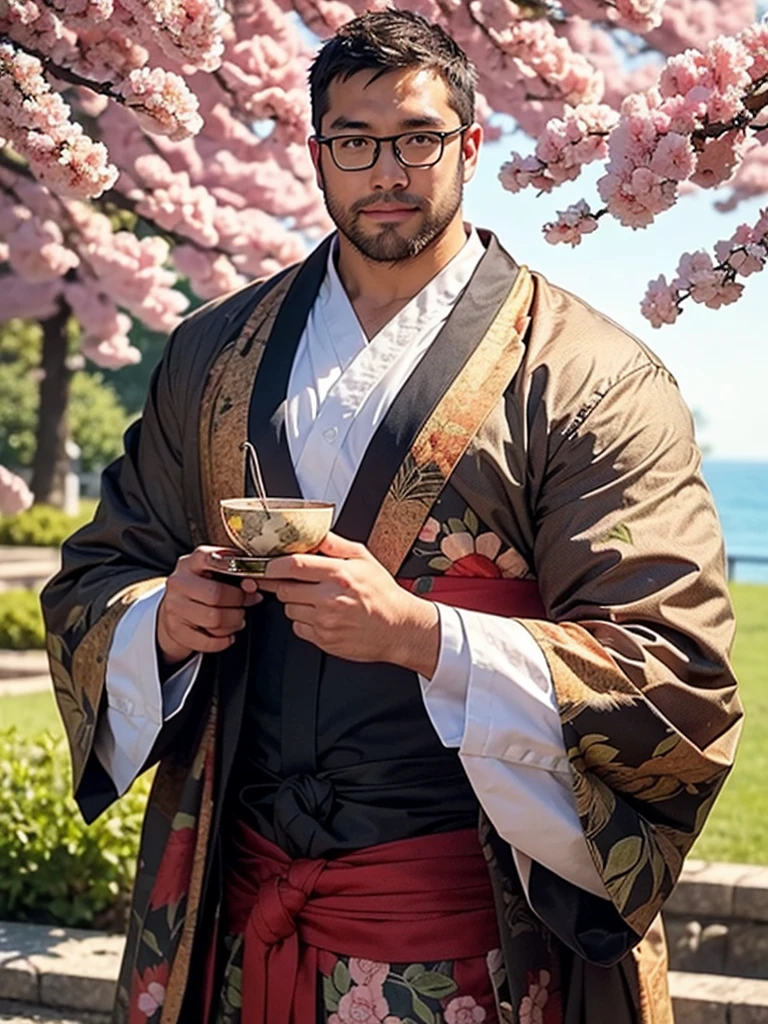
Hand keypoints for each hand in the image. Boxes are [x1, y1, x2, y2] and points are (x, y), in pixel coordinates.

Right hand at [157, 546, 261, 667]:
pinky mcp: (175, 630)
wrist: (175, 608)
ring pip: (214, 619)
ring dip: (234, 622)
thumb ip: (236, 573)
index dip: (233, 569)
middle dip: (240, 601)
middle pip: (216, 594)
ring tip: (239, 619)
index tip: (250, 579)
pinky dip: (224, 641)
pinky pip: (207, 641)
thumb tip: (252, 585)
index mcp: (191, 562)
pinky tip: (228, 635)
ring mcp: (174, 607)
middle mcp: (179, 582)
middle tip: (249, 602)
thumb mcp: (216, 572)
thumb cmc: (203, 587)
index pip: (210, 558)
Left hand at [250, 532, 439, 674]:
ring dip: (295, 603)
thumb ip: (335, 544)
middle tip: (296, 582)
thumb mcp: (364, 559)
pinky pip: (298, 628)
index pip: (294, 565)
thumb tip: (313, 533)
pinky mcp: (324, 640)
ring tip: (316, 599)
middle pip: (284, 589)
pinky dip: (304, 621)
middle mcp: (330, 599)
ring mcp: (326, 622)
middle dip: (284, 584)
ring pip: (289, 609)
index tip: (268, 565)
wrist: (399, 628)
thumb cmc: (383, 594)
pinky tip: (322, 615)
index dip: (274, 565)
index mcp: (339, 574)